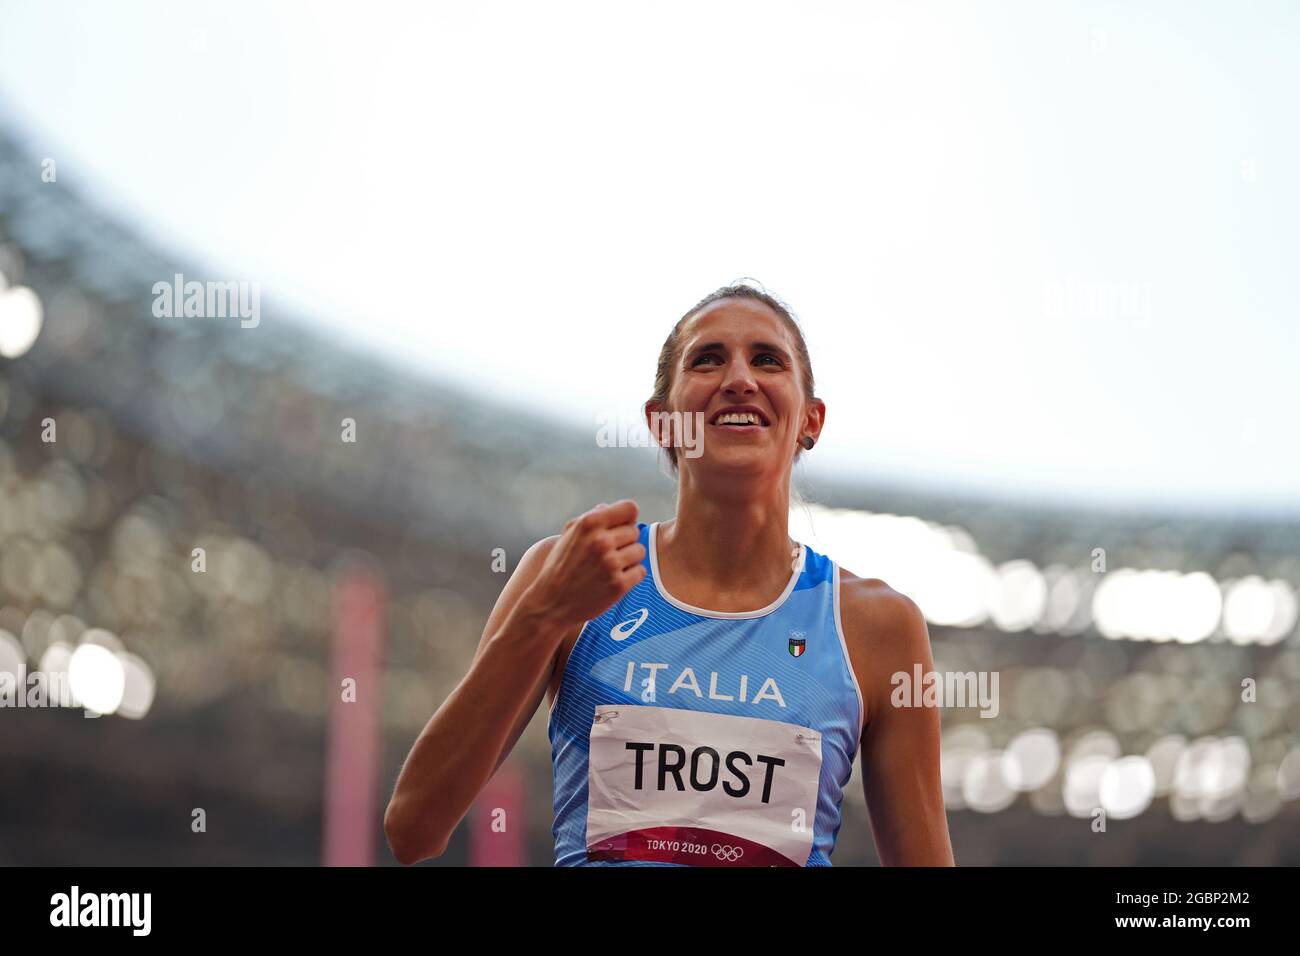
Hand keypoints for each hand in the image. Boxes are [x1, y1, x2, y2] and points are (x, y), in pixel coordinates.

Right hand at [522, 500, 645, 630]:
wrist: (551, 603)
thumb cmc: (560, 566)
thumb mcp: (568, 535)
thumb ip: (590, 518)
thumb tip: (610, 507)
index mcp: (589, 523)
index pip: (630, 508)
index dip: (627, 518)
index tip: (619, 528)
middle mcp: (601, 541)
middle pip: (635, 531)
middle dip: (624, 541)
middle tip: (607, 554)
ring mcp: (611, 563)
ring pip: (639, 551)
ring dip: (629, 559)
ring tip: (609, 567)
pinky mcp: (619, 584)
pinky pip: (640, 571)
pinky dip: (631, 576)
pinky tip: (613, 579)